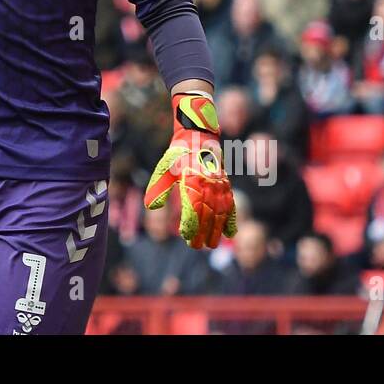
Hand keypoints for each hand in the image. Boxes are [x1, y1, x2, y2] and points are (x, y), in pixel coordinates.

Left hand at [145, 90, 236, 249]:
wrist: (198, 137)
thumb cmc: (178, 154)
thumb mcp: (164, 168)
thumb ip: (158, 188)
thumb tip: (151, 207)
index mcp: (192, 179)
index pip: (192, 207)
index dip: (190, 224)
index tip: (185, 236)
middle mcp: (208, 183)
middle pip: (207, 213)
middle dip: (203, 232)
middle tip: (196, 246)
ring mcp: (219, 184)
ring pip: (221, 212)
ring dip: (217, 230)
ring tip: (212, 245)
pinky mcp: (226, 185)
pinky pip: (231, 204)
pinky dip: (232, 219)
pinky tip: (231, 233)